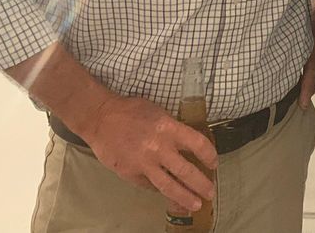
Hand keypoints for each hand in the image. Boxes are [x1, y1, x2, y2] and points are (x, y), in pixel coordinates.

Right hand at [80, 94, 216, 209]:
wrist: (100, 118)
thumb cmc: (131, 111)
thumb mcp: (159, 113)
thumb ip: (173, 130)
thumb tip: (187, 147)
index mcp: (168, 127)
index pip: (197, 143)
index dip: (209, 155)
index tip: (214, 164)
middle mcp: (159, 147)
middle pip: (186, 171)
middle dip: (201, 184)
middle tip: (210, 192)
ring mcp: (144, 164)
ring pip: (169, 186)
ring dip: (184, 197)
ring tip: (195, 205)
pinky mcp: (131, 174)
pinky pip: (150, 185)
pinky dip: (160, 190)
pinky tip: (169, 195)